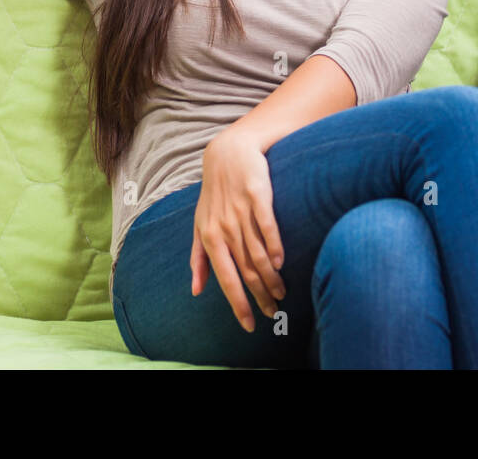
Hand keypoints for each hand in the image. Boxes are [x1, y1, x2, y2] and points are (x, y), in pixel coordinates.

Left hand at [190, 131, 285, 332]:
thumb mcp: (200, 225)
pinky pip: (267, 225)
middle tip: (272, 313)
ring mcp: (241, 211)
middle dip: (259, 296)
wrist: (229, 153)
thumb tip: (196, 290)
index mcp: (210, 238)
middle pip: (245, 271)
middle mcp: (225, 227)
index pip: (226, 279)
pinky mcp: (258, 195)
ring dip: (270, 277)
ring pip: (257, 253)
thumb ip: (198, 258)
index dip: (237, 304)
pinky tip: (280, 262)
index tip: (248, 324)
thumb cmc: (215, 193)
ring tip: (282, 292)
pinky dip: (274, 245)